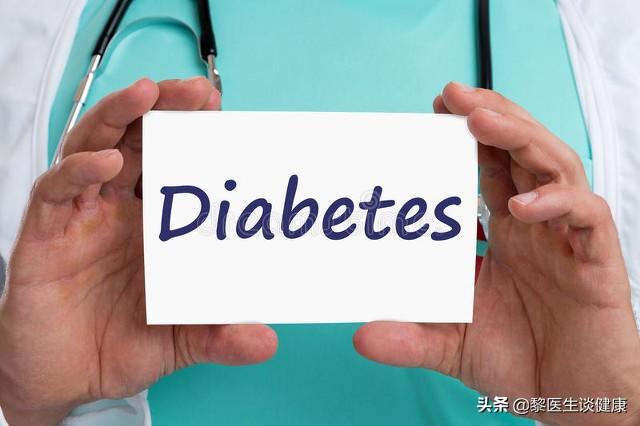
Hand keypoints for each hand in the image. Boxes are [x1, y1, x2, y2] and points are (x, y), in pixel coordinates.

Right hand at [0, 78, 276, 425]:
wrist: (61, 381)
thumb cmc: (118, 346)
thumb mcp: (179, 339)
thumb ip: (219, 336)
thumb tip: (266, 343)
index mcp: (151, 223)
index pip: (173, 162)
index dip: (195, 135)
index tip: (223, 113)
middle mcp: (116, 209)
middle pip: (138, 139)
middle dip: (164, 108)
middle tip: (197, 91)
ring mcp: (80, 215)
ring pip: (93, 146)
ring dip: (119, 116)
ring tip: (148, 94)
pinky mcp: (44, 233)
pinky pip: (56, 189)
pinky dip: (79, 169)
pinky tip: (107, 160)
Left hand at [353, 82, 639, 424]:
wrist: (573, 401)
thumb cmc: (519, 362)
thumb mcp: (451, 343)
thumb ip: (409, 336)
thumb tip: (360, 337)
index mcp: (505, 234)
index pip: (487, 167)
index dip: (467, 137)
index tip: (433, 112)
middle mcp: (536, 227)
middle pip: (521, 150)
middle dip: (491, 116)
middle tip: (453, 94)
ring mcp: (567, 240)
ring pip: (554, 166)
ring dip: (519, 137)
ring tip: (481, 119)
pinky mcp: (598, 263)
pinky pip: (588, 217)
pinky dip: (557, 203)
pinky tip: (523, 205)